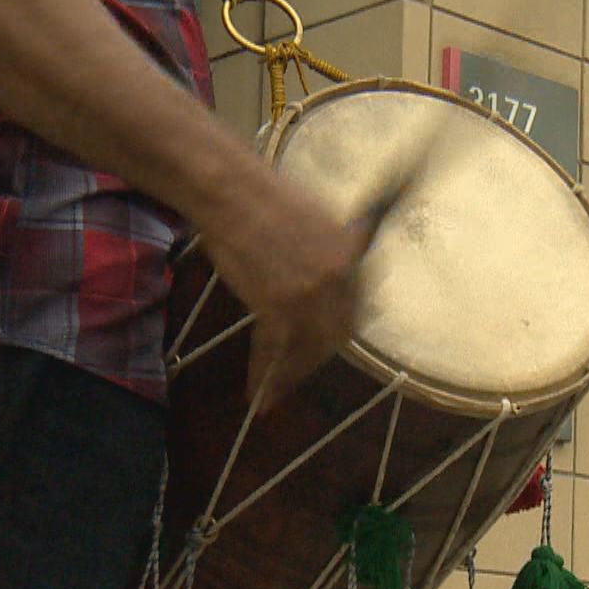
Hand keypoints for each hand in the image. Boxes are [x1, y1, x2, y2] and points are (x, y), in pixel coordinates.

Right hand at [202, 177, 373, 411]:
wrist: (231, 192)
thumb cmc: (266, 196)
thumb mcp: (319, 216)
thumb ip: (336, 247)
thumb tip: (345, 264)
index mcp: (352, 254)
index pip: (357, 305)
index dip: (342, 327)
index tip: (331, 340)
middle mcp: (338, 279)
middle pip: (337, 335)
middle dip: (319, 356)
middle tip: (303, 368)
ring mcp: (308, 297)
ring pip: (308, 351)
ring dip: (293, 376)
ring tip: (278, 392)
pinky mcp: (275, 308)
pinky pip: (272, 352)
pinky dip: (264, 377)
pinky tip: (258, 396)